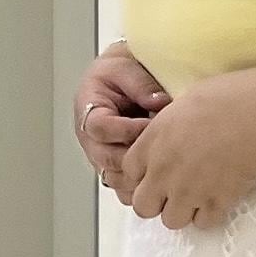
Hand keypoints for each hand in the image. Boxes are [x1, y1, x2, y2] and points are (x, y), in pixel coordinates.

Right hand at [75, 44, 174, 205]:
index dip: (126, 130)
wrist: (124, 80)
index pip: (100, 128)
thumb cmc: (121, 73)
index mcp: (89, 111)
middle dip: (136, 157)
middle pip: (106, 159)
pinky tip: (164, 177)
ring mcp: (103, 157)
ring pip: (115, 179)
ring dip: (140, 176)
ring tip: (166, 164)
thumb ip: (140, 83)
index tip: (151, 123)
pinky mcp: (117, 169)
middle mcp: (91, 139)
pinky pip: (125, 189)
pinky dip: (143, 188)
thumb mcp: (126, 68)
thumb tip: (159, 102)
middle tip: (164, 148)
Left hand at [117, 72, 255, 230]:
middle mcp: (163, 172)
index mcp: (151, 144)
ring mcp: (189, 191)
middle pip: (143, 206)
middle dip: (156, 201)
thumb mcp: (182, 103)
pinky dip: (210, 213)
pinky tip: (218, 196)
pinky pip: (204, 223)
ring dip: (183, 210)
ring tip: (198, 195)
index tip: (157, 169)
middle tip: (174, 190)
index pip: (129, 173)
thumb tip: (171, 135)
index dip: (143, 174)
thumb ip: (167, 128)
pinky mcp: (217, 202)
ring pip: (171, 220)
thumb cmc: (224, 98)